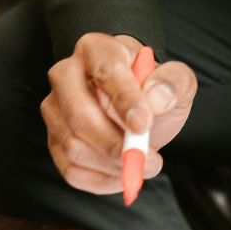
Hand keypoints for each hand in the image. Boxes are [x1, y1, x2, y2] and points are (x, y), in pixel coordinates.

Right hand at [41, 32, 196, 194]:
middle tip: (148, 159)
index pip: (106, 71)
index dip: (125, 100)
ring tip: (143, 164)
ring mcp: (55, 109)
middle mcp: (66, 75)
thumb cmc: (153, 88)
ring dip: (112, 165)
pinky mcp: (54, 140)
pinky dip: (101, 180)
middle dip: (114, 144)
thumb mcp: (176, 80)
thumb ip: (173, 82)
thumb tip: (156, 98)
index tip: (144, 124)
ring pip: (73, 146)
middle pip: (79, 114)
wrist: (138, 106)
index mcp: (96, 49)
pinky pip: (70, 169)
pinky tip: (123, 174)